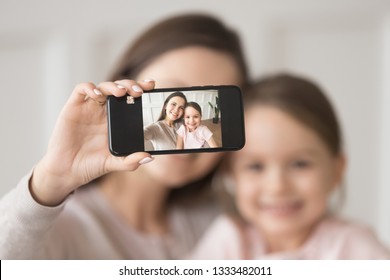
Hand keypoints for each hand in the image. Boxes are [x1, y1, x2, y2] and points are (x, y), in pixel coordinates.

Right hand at [30, 79, 154, 205]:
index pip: (131, 98)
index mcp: (117, 120)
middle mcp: (104, 111)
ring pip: (103, 86)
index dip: (141, 89)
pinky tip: (97, 95)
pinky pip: (81, 90)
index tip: (152, 86)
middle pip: (119, 88)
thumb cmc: (91, 165)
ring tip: (121, 92)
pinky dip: (90, 88)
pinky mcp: (73, 107)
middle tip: (139, 91)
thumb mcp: (114, 163)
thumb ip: (131, 161)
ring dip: (113, 86)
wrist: (68, 171)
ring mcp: (89, 107)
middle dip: (130, 85)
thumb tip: (149, 157)